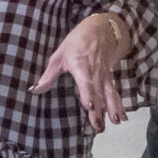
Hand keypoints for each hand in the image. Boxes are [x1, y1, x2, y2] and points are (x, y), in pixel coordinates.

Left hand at [33, 12, 130, 130]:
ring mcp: (104, 76)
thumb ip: (49, 75)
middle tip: (99, 128)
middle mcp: (95, 72)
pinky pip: (114, 93)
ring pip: (109, 94)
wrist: (100, 30)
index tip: (90, 106)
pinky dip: (119, 105)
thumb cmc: (76, 42)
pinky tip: (122, 118)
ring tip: (115, 123)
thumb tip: (35, 90)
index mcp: (81, 65)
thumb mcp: (59, 55)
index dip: (89, 93)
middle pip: (98, 93)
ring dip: (112, 110)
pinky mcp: (109, 78)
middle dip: (100, 111)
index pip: (86, 81)